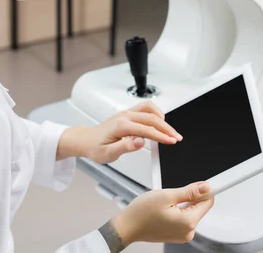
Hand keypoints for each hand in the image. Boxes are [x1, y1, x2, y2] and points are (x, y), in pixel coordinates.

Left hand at [57, 101, 181, 162]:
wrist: (85, 140)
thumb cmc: (95, 147)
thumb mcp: (108, 154)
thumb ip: (124, 147)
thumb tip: (139, 142)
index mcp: (121, 126)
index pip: (147, 130)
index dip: (161, 136)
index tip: (172, 141)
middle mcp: (125, 116)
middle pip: (152, 118)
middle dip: (167, 128)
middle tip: (176, 137)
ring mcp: (126, 113)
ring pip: (150, 109)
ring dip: (162, 119)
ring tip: (169, 131)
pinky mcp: (128, 113)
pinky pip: (145, 108)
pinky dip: (155, 113)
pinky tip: (159, 122)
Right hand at [112, 182, 214, 246]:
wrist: (127, 226)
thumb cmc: (142, 213)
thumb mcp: (167, 195)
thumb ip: (190, 191)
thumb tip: (206, 187)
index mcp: (188, 222)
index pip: (208, 202)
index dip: (206, 190)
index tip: (204, 182)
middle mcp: (188, 232)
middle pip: (199, 207)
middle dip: (190, 197)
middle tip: (174, 193)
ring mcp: (182, 234)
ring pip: (191, 211)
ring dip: (183, 203)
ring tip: (166, 203)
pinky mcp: (176, 234)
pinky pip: (183, 218)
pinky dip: (178, 210)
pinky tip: (165, 209)